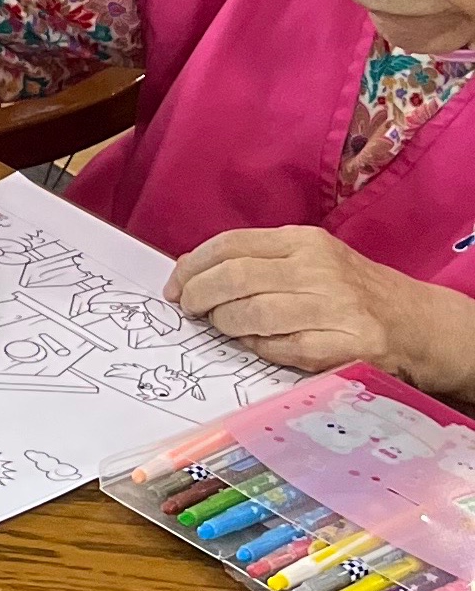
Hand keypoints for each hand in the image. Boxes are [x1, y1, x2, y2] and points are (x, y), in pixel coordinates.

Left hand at [167, 227, 450, 379]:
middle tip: (191, 310)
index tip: (175, 287)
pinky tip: (259, 345)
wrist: (415, 323)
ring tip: (225, 327)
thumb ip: (255, 261)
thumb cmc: (348, 291)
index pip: (230, 245)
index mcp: (303, 241)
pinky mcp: (343, 344)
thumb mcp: (307, 260)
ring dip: (226, 325)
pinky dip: (259, 348)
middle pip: (233, 279)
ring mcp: (333, 307)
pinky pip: (279, 349)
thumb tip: (190, 271)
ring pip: (251, 314)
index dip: (192, 267)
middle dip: (199, 297)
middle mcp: (318, 269)